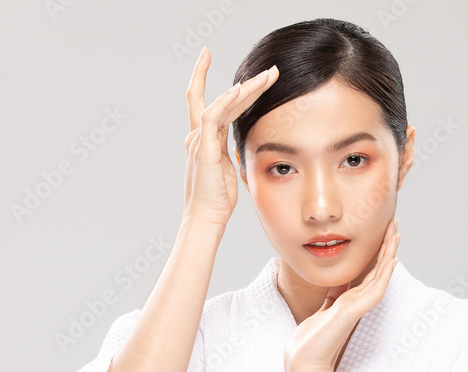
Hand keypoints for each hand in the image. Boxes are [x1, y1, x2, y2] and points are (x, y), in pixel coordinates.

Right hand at [183, 47, 277, 230]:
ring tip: (268, 77)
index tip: (210, 57)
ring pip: (222, 103)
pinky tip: (241, 90)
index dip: (214, 81)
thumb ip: (232, 154)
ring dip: (246, 88)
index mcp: (203, 140)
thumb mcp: (228, 170)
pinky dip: (226, 101)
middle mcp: (198, 135)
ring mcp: (199, 140)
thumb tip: (244, 146)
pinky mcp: (204, 149)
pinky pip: (213, 117)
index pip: (210, 102)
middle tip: (269, 69)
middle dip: (245, 82)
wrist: (205, 219)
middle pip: (221, 98)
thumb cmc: (217, 201)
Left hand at [284, 219, 400, 371]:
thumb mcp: (323, 310)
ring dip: (388, 253)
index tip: (383, 234)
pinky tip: (392, 261)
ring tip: (396, 234)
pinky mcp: (353, 312)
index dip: (377, 252)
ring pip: (379, 276)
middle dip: (386, 246)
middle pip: (377, 269)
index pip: (368, 272)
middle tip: (394, 224)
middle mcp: (356, 302)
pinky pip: (374, 290)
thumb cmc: (310, 341)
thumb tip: (339, 285)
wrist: (303, 361)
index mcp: (350, 301)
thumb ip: (333, 297)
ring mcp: (357, 307)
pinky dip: (384, 275)